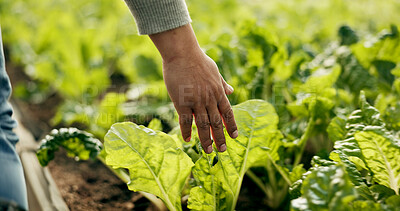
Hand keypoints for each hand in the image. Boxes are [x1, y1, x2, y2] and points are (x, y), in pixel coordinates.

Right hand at [149, 24, 237, 152]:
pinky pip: (185, 120)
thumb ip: (223, 84)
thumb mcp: (215, 71)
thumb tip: (232, 91)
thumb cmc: (198, 60)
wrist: (182, 53)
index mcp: (218, 92)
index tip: (234, 137)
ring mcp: (196, 101)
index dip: (231, 126)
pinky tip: (188, 140)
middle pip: (217, 123)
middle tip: (222, 150)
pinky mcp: (182, 102)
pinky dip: (187, 131)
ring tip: (208, 151)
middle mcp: (209, 99)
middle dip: (220, 138)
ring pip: (203, 125)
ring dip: (206, 139)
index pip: (228, 113)